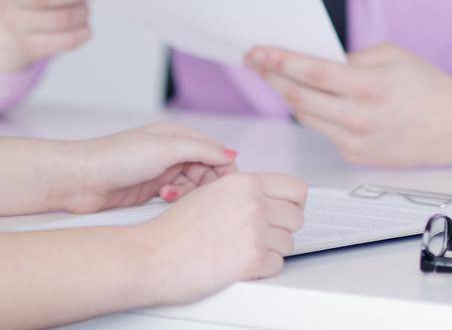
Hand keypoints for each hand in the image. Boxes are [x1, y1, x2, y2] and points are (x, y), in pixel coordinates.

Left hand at [50, 122, 238, 214]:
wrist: (81, 179)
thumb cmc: (117, 157)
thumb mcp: (165, 149)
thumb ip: (202, 151)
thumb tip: (233, 155)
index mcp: (178, 135)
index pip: (216, 152)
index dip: (225, 170)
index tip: (225, 189)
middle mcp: (172, 151)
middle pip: (207, 171)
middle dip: (204, 185)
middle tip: (193, 194)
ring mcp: (162, 171)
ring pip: (193, 186)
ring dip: (187, 194)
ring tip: (169, 195)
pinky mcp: (152, 190)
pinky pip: (177, 197)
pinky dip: (175, 201)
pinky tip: (162, 200)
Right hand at [138, 171, 307, 305]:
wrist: (154, 255)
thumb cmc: (175, 229)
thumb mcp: (210, 193)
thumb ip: (242, 192)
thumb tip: (269, 199)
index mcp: (243, 182)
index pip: (296, 188)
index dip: (294, 204)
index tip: (287, 212)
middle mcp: (252, 202)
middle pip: (297, 218)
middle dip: (282, 230)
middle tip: (262, 236)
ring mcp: (254, 230)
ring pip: (288, 244)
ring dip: (271, 251)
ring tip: (243, 251)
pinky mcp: (252, 259)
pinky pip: (277, 266)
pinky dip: (262, 270)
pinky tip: (241, 264)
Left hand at [244, 42, 451, 166]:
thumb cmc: (428, 85)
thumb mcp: (392, 56)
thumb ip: (351, 58)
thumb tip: (314, 60)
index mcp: (371, 88)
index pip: (312, 73)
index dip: (279, 61)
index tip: (257, 51)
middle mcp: (361, 120)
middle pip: (300, 98)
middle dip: (272, 77)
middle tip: (254, 61)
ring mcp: (358, 143)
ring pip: (306, 118)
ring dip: (288, 96)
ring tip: (274, 76)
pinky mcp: (358, 158)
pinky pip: (324, 132)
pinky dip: (314, 114)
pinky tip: (308, 98)